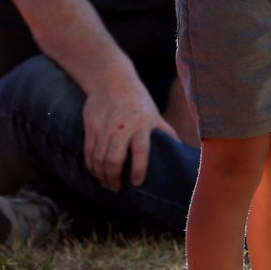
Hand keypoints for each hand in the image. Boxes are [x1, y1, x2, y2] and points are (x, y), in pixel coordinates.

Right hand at [82, 66, 179, 191]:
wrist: (112, 79)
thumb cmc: (138, 101)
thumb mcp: (154, 114)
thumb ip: (165, 133)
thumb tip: (181, 151)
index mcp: (142, 125)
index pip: (141, 151)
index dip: (139, 169)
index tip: (137, 183)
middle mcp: (122, 127)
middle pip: (114, 159)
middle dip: (114, 179)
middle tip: (117, 189)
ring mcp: (104, 126)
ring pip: (99, 158)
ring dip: (101, 176)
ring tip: (106, 184)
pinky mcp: (91, 125)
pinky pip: (89, 151)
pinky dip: (91, 166)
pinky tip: (95, 173)